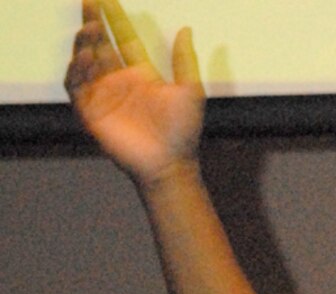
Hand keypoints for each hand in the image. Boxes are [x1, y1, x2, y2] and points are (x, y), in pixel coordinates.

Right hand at [65, 0, 202, 185]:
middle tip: (90, 3)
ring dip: (84, 42)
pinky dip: (76, 70)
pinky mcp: (92, 112)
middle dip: (93, 22)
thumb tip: (186, 29)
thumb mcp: (190, 90)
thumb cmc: (183, 132)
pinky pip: (76, 86)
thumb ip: (185, 59)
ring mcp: (104, 95)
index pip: (122, 37)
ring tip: (92, 30)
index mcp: (140, 73)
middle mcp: (119, 81)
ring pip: (84, 60)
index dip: (114, 17)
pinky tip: (86, 57)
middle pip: (100, 44)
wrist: (171, 165)